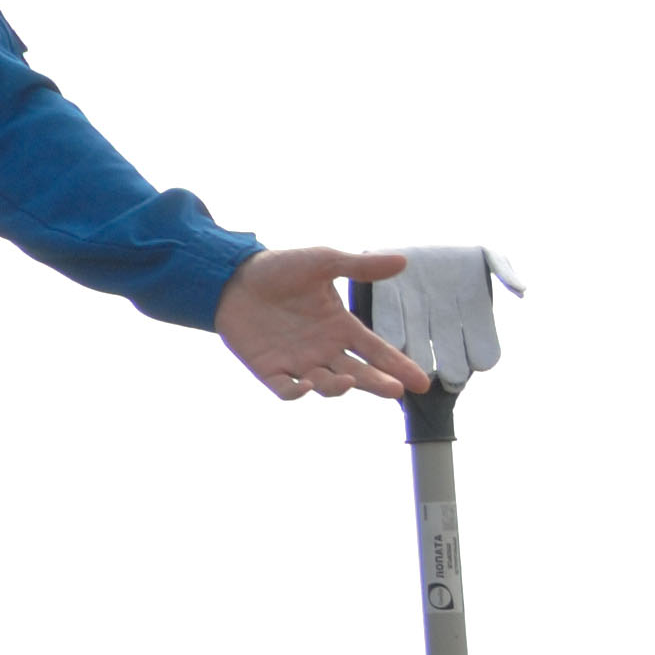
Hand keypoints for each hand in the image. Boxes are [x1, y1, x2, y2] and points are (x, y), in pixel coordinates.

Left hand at [216, 247, 435, 401]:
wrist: (232, 277)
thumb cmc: (280, 269)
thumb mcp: (323, 263)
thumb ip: (360, 267)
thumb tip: (402, 261)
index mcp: (341, 327)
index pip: (377, 351)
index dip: (399, 366)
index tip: (422, 383)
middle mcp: (324, 349)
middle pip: (358, 374)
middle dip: (377, 383)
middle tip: (395, 390)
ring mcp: (298, 362)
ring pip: (326, 385)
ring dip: (338, 387)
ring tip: (349, 382)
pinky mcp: (269, 369)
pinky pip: (286, 390)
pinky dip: (297, 392)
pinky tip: (307, 386)